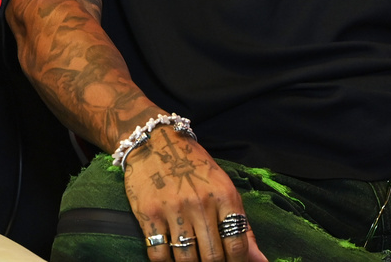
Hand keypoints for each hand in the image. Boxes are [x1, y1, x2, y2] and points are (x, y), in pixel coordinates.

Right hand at [122, 129, 266, 261]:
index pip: (237, 245)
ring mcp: (173, 209)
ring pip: (186, 259)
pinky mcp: (148, 213)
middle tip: (209, 260)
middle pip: (212, 256)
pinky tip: (170, 256)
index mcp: (224, 196)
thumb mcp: (224, 189)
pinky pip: (158, 254)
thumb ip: (242, 226)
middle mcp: (200, 203)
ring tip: (191, 258)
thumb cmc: (193, 167)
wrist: (154, 141)